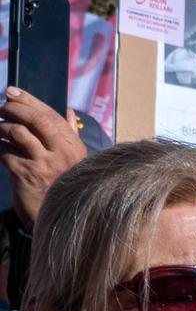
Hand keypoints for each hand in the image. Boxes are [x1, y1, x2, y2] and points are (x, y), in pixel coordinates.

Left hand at [0, 87, 86, 227]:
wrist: (59, 219)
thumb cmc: (62, 185)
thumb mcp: (73, 159)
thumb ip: (69, 133)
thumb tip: (68, 110)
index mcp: (74, 146)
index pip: (52, 115)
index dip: (30, 100)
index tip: (12, 91)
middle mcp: (62, 153)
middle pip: (36, 120)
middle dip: (15, 108)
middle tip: (2, 107)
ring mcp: (44, 164)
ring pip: (18, 133)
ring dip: (3, 127)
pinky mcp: (26, 174)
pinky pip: (6, 152)